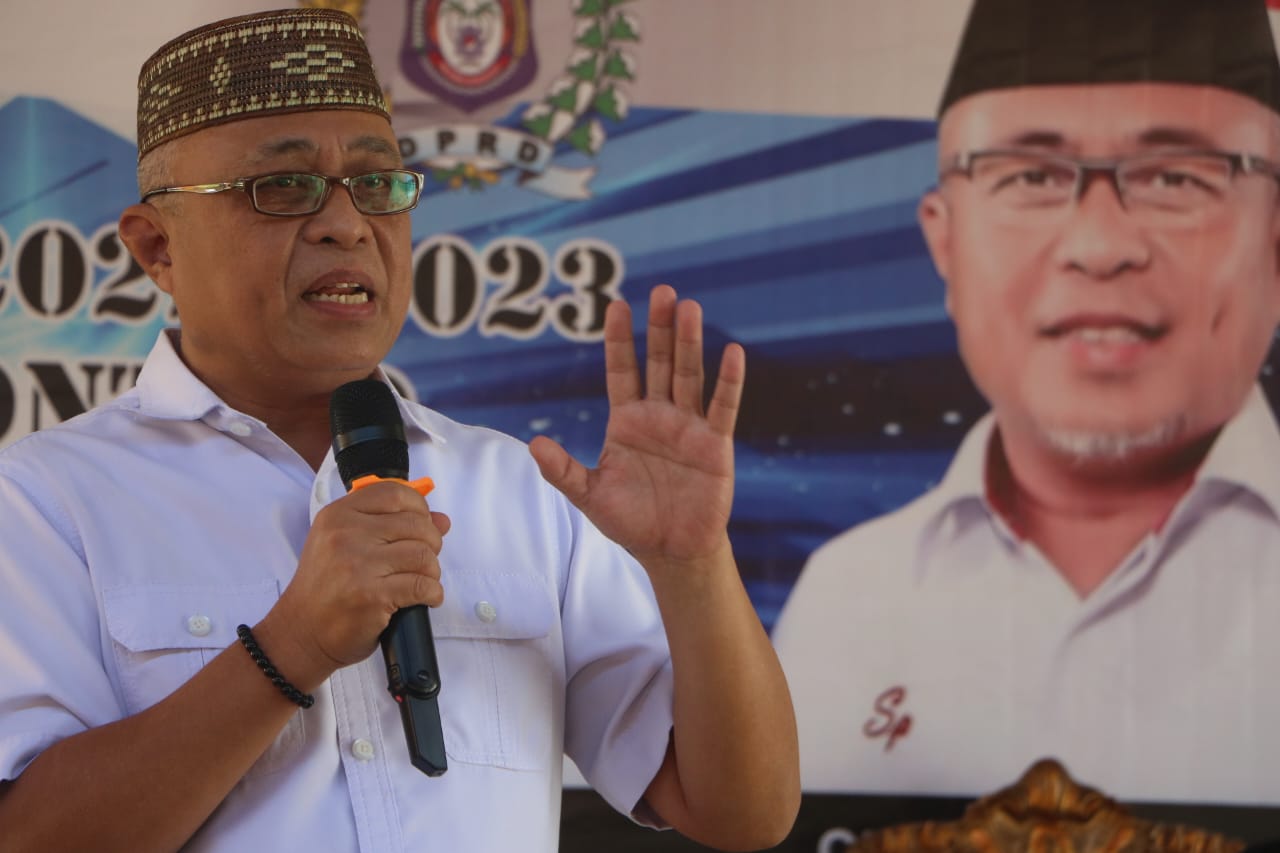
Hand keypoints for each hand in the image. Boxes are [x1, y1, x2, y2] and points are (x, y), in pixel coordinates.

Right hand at [265, 481, 450, 681]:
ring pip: (423, 555)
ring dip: (432, 571)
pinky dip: (432, 593)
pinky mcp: (372, 596)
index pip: (394, 492)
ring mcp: (359, 565)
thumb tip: (442, 520)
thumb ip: (391, 525)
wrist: (301, 632)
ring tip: (421, 580)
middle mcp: (346, 535)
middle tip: (423, 560)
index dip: (419, 507)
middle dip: (431, 543)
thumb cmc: (325, 588)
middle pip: (416, 525)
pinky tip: (425, 598)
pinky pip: (422, 586)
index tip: (422, 524)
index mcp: (338, 515)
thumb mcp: (346, 545)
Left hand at [529, 284, 743, 568]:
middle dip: (660, 328)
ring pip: (689, 375)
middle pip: (660, 362)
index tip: (617, 305)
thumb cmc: (630, 522)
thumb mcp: (590, 495)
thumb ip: (563, 471)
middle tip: (662, 291)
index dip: (620, 340)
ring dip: (689, 342)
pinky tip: (732, 352)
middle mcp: (659, 415)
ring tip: (688, 307)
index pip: (622, 370)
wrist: (670, 551)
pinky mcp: (715, 445)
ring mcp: (689, 427)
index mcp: (627, 421)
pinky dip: (728, 381)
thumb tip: (534, 445)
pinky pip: (722, 408)